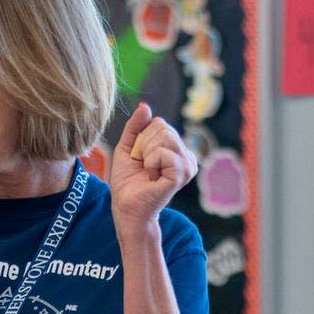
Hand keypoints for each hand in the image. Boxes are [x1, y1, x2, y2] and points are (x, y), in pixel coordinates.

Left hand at [109, 103, 196, 231]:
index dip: (141, 140)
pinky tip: (152, 177)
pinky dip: (150, 162)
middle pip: (162, 127)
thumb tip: (145, 106)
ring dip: (146, 155)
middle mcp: (186, 155)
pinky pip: (163, 152)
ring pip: (163, 137)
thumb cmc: (126, 182)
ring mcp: (188, 164)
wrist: (125, 208)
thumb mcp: (127, 149)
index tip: (139, 160)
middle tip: (143, 167)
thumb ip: (135, 128)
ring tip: (148, 172)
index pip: (158, 123)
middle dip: (143, 146)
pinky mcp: (183, 173)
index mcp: (176, 149)